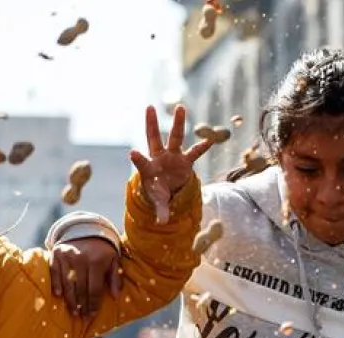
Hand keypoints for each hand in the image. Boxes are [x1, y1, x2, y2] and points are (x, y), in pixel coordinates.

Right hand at [50, 237, 122, 317]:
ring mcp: (67, 256)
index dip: (93, 304)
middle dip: (82, 305)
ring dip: (70, 300)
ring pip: (67, 283)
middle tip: (83, 318)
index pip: (94, 289)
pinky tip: (59, 296)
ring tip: (74, 312)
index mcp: (96, 261)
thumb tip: (116, 296)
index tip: (93, 315)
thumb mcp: (113, 260)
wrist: (86, 230)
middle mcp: (81, 258)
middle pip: (81, 288)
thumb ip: (115, 278)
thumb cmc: (102, 251)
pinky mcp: (56, 254)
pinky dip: (56, 284)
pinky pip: (54, 273)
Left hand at [129, 105, 212, 223]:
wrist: (167, 189)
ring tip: (180, 107)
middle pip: (154, 138)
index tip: (132, 152)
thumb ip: (160, 211)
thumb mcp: (158, 202)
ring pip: (175, 137)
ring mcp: (172, 156)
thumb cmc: (158, 193)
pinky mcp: (185, 160)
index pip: (141, 162)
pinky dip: (203, 147)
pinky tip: (211, 139)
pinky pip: (195, 152)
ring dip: (178, 123)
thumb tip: (161, 223)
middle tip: (149, 108)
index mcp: (148, 169)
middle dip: (152, 124)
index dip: (137, 158)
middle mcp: (159, 158)